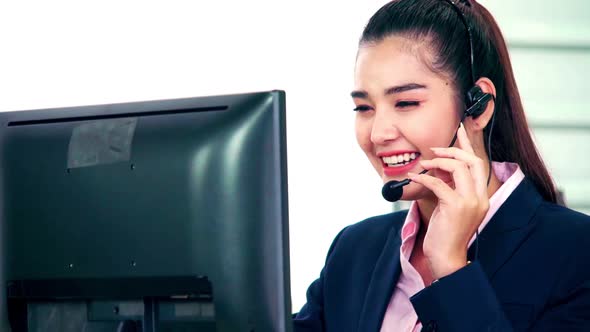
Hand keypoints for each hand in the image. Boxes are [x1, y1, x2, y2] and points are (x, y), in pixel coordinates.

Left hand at [408, 123, 489, 278]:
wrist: (446, 257)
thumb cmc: (445, 233)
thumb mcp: (449, 206)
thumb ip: (449, 187)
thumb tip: (437, 168)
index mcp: (481, 196)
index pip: (478, 164)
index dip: (468, 145)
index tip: (460, 130)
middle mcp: (480, 197)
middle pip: (472, 161)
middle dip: (453, 150)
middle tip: (434, 150)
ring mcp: (470, 202)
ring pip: (459, 168)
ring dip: (438, 162)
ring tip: (422, 165)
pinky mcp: (456, 207)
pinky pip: (439, 183)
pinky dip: (424, 177)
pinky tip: (413, 177)